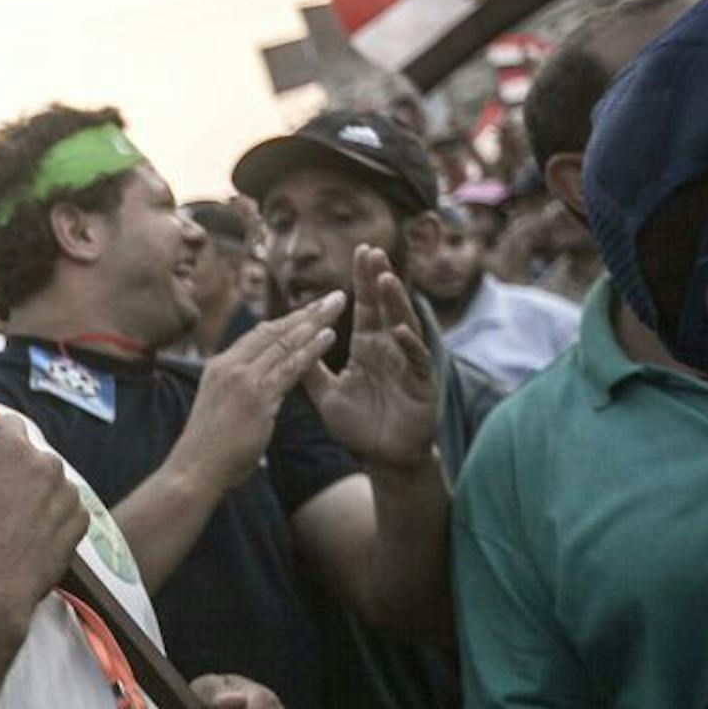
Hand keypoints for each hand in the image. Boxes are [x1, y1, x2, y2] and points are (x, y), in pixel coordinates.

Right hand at [0, 418, 88, 634]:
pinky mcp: (80, 521)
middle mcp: (48, 466)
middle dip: (16, 470)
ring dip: (36, 494)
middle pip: (31, 456)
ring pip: (50, 483)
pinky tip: (30, 536)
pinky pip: (66, 509)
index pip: (9, 424)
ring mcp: (68, 494)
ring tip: (13, 523)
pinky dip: (52, 517)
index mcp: (14, 452)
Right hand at [174, 294, 342, 491]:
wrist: (194, 470)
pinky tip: (330, 336)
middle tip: (333, 297)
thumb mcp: (221, 409)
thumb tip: (263, 391)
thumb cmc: (208, 449)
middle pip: (273, 331)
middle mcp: (228, 366)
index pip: (258, 335)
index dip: (288, 320)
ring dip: (314, 323)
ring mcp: (242, 380)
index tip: (310, 310)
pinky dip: (312, 350)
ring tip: (338, 306)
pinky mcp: (256, 397)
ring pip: (284, 343)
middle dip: (306, 313)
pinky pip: (290, 367)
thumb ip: (240, 392)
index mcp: (219, 367)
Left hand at [303, 246, 438, 470]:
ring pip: (403, 326)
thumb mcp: (326, 394)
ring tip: (386, 279)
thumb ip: (309, 368)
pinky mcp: (421, 385)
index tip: (359, 251)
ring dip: (395, 303)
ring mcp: (408, 365)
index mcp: (368, 348)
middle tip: (372, 251)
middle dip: (379, 279)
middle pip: (385, 308)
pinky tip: (400, 330)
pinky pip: (416, 361)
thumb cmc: (359, 425)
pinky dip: (409, 345)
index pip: (365, 307)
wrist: (382, 457)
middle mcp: (390, 350)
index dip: (362, 281)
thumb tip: (286, 343)